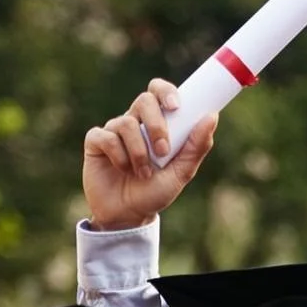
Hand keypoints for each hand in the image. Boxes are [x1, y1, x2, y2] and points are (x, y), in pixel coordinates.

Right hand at [82, 78, 218, 229]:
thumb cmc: (155, 192)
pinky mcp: (96, 142)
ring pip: (126, 123)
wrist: (129, 215)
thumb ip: (197, 147)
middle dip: (156, 125)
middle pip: (144, 100)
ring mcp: (114, 131)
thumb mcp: (181, 172)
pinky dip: (119, 156)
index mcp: (156, 124)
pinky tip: (122, 169)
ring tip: (143, 173)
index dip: (166, 91)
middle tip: (163, 151)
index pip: (159, 92)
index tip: (176, 106)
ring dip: (139, 152)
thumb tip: (211, 117)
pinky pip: (106, 137)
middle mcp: (134, 122)